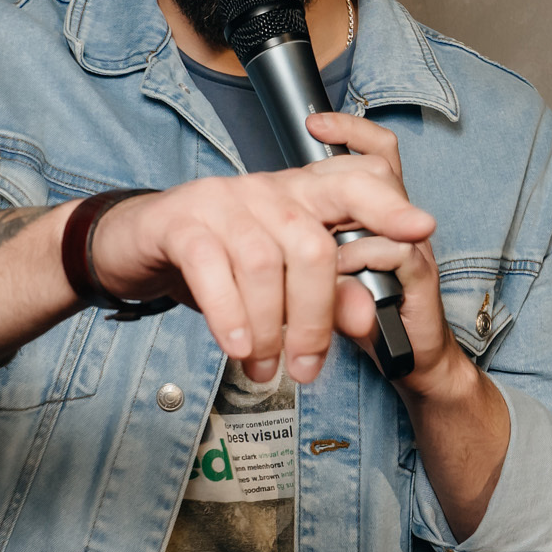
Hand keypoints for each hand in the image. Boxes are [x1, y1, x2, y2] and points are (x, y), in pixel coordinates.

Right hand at [86, 148, 435, 383]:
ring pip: (264, 263)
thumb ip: (326, 295)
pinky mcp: (180, 222)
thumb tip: (368, 318)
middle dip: (316, 318)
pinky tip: (237, 347)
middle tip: (306, 368)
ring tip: (263, 368)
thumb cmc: (210, 261)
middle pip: (312, 245)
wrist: (130, 246)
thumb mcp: (274, 281)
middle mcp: (263, 190)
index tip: (421, 230)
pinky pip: (212, 268)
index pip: (353, 182)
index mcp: (296, 195)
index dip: (388, 206)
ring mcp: (220, 202)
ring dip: (269, 329)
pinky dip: (230, 314)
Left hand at [303, 113, 468, 396]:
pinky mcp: (420, 278)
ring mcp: (411, 247)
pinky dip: (363, 256)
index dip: (349, 133)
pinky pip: (395, 252)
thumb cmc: (361, 314)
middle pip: (379, 168)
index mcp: (372, 216)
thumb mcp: (319, 282)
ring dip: (348, 213)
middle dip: (353, 149)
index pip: (372, 155)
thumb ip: (299, 260)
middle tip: (319, 137)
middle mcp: (396, 223)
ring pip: (387, 203)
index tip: (315, 123)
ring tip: (322, 237)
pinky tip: (342, 267)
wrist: (406, 360)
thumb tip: (264, 251)